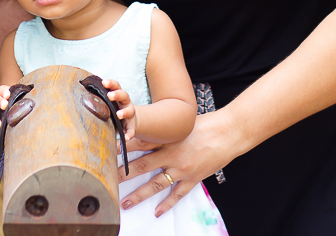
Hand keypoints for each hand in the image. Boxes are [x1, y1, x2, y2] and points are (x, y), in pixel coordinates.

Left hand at [102, 78, 136, 140]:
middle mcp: (125, 103)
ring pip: (130, 110)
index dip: (111, 83)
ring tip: (119, 115)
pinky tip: (126, 138)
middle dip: (117, 94)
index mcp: (118, 95)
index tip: (104, 82)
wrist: (127, 121)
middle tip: (110, 95)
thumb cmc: (113, 109)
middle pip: (124, 95)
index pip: (116, 86)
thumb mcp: (107, 103)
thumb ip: (98, 100)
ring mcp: (130, 113)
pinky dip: (129, 133)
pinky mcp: (132, 125)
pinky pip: (131, 129)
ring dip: (124, 112)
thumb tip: (78, 94)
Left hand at [118, 109, 236, 216]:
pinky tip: (157, 212)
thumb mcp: (182, 123)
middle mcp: (171, 155)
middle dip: (124, 173)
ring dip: (139, 194)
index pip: (140, 143)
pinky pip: (177, 195)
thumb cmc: (206, 124)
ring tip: (125, 202)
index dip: (124, 147)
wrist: (228, 133)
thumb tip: (151, 130)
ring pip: (155, 184)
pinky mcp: (193, 179)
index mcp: (167, 138)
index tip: (109, 151)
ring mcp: (181, 169)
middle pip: (141, 166)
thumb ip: (166, 130)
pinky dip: (167, 205)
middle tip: (108, 179)